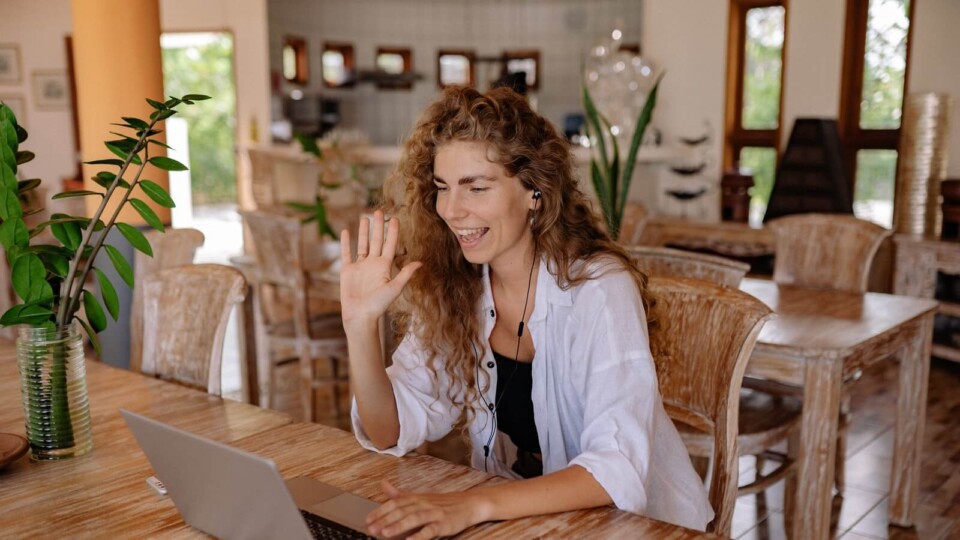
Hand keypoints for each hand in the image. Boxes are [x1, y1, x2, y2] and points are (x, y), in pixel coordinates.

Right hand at [339, 211, 420, 327]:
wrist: (360, 316)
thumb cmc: (379, 305)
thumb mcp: (395, 288)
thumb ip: (405, 274)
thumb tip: (421, 262)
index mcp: (384, 266)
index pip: (389, 244)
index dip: (392, 231)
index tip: (395, 218)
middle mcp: (373, 264)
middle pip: (376, 240)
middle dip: (378, 226)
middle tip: (379, 211)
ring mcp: (360, 266)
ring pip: (362, 244)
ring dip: (364, 231)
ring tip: (365, 218)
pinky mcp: (348, 270)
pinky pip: (346, 253)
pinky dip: (346, 243)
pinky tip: (347, 231)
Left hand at [365, 480, 490, 539]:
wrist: (469, 504)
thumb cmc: (443, 503)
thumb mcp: (420, 496)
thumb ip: (400, 494)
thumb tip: (383, 484)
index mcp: (416, 498)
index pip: (394, 503)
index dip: (380, 512)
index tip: (367, 520)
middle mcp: (423, 503)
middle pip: (401, 511)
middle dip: (384, 520)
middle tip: (371, 529)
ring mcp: (433, 513)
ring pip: (413, 518)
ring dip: (398, 526)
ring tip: (385, 533)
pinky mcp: (444, 524)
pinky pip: (430, 530)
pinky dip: (420, 535)